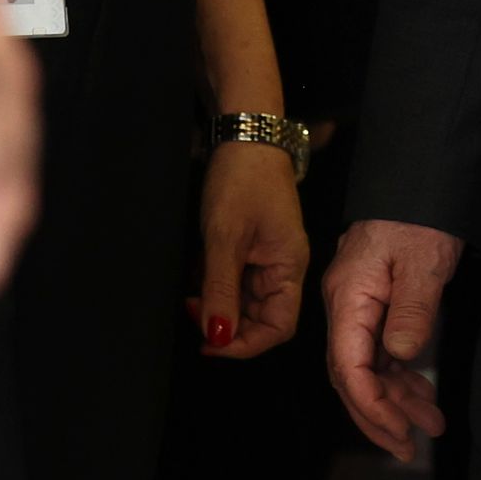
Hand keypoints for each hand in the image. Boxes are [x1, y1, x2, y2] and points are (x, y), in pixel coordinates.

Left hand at [188, 138, 309, 357]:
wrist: (244, 136)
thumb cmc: (242, 180)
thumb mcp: (224, 238)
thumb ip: (220, 290)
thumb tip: (218, 336)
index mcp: (289, 267)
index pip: (278, 327)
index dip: (245, 343)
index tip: (209, 341)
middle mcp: (283, 267)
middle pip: (260, 318)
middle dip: (225, 323)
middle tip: (192, 311)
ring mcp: (267, 257)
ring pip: (244, 302)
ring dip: (216, 304)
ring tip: (191, 289)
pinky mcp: (251, 248)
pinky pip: (235, 281)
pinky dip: (214, 284)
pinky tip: (197, 271)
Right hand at [322, 217, 463, 458]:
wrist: (420, 179)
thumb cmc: (418, 214)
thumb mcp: (423, 262)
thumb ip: (412, 312)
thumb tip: (401, 357)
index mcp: (348, 297)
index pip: (348, 367)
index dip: (370, 406)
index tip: (397, 432)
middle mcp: (346, 305)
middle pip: (351, 375)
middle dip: (378, 415)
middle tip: (407, 447)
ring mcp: (360, 305)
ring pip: (369, 366)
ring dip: (397, 398)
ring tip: (431, 425)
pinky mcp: (376, 302)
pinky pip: (381, 350)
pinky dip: (400, 375)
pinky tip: (421, 393)